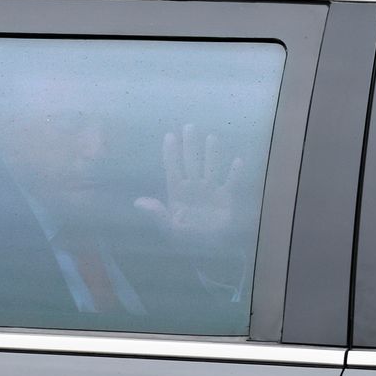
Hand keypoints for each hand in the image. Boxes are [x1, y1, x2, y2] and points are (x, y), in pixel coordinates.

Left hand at [134, 123, 248, 252]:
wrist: (207, 248)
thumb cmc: (185, 236)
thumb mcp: (168, 227)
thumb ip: (156, 213)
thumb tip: (138, 202)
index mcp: (177, 191)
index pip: (173, 168)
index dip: (171, 153)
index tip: (170, 136)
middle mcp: (194, 185)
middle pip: (192, 161)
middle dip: (190, 145)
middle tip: (190, 126)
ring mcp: (210, 190)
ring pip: (211, 167)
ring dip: (212, 154)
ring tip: (211, 137)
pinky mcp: (225, 197)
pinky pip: (231, 182)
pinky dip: (234, 173)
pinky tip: (238, 160)